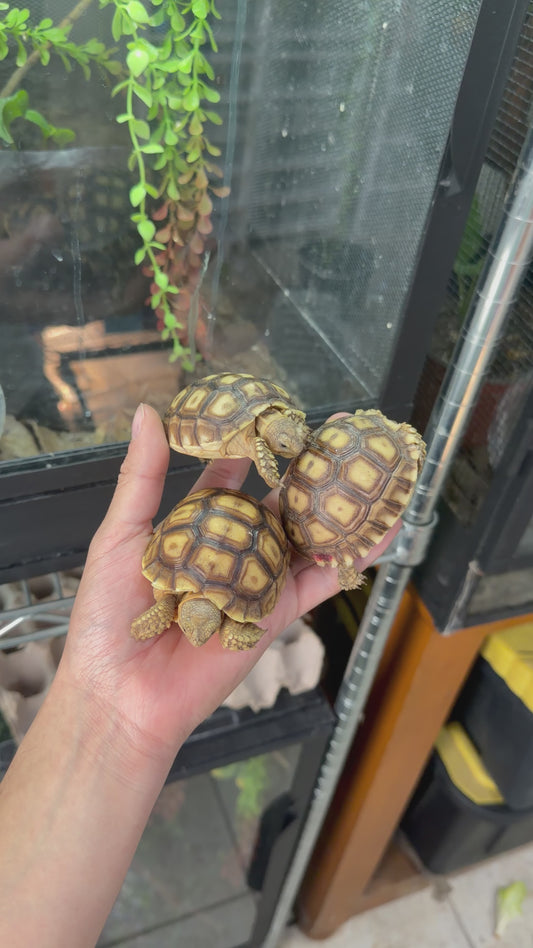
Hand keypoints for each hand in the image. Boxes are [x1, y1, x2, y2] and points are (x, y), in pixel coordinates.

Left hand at [59, 403, 398, 770]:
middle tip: (335, 436)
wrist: (122, 694)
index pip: (226, 480)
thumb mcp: (121, 536)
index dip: (248, 449)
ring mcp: (257, 583)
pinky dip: (351, 561)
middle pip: (275, 505)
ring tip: (369, 474)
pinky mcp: (277, 615)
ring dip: (336, 509)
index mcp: (192, 531)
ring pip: (305, 540)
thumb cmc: (109, 617)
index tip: (269, 418)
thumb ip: (140, 476)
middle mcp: (230, 553)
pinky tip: (381, 533)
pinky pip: (319, 584)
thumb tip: (149, 413)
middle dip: (304, 473)